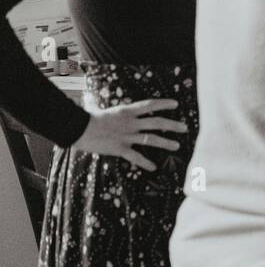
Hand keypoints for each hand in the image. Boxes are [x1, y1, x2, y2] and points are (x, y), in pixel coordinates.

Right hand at [71, 99, 187, 170]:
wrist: (77, 128)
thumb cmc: (85, 117)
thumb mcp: (94, 108)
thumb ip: (96, 104)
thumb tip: (88, 98)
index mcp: (126, 111)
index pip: (149, 105)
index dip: (164, 103)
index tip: (176, 104)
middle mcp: (130, 123)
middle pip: (157, 122)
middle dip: (173, 125)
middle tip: (185, 127)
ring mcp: (126, 136)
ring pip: (151, 139)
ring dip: (166, 142)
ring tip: (177, 145)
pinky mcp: (120, 148)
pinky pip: (136, 157)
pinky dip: (145, 163)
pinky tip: (153, 167)